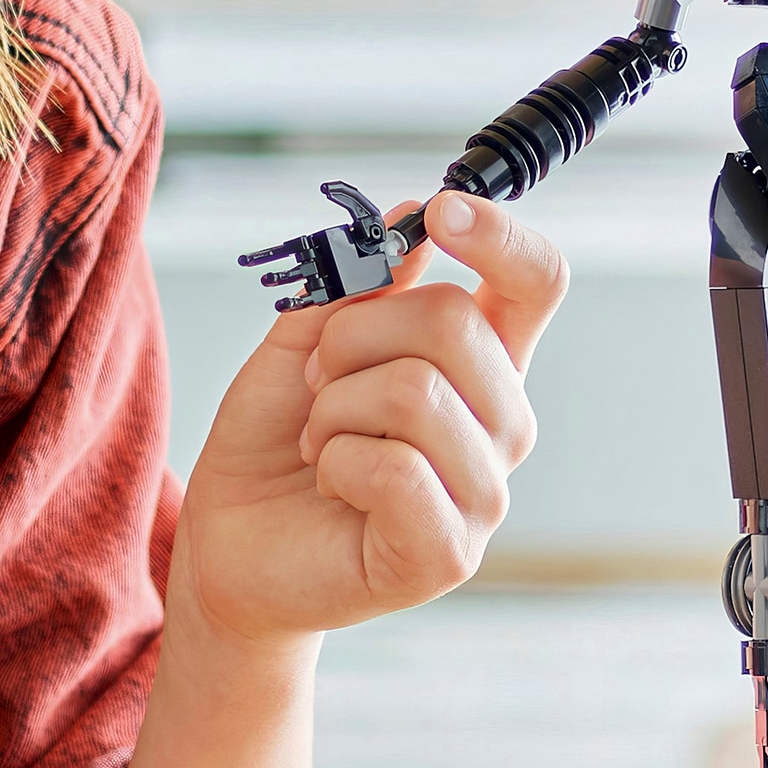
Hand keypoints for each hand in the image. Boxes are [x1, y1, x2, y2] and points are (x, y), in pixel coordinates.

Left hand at [175, 190, 567, 643]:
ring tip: (321, 442)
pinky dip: (336, 461)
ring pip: (416, 391)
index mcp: (481, 366)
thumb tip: (412, 215)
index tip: (440, 214)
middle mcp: (500, 426)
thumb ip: (359, 286)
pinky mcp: (449, 553)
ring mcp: (484, 493)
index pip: (536, 283)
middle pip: (456, 322)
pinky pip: (393, 467)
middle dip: (354, 337)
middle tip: (319, 383)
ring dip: (335, 407)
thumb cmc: (275, 446)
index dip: (500, 236)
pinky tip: (332, 486)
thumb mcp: (304, 343)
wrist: (231, 545)